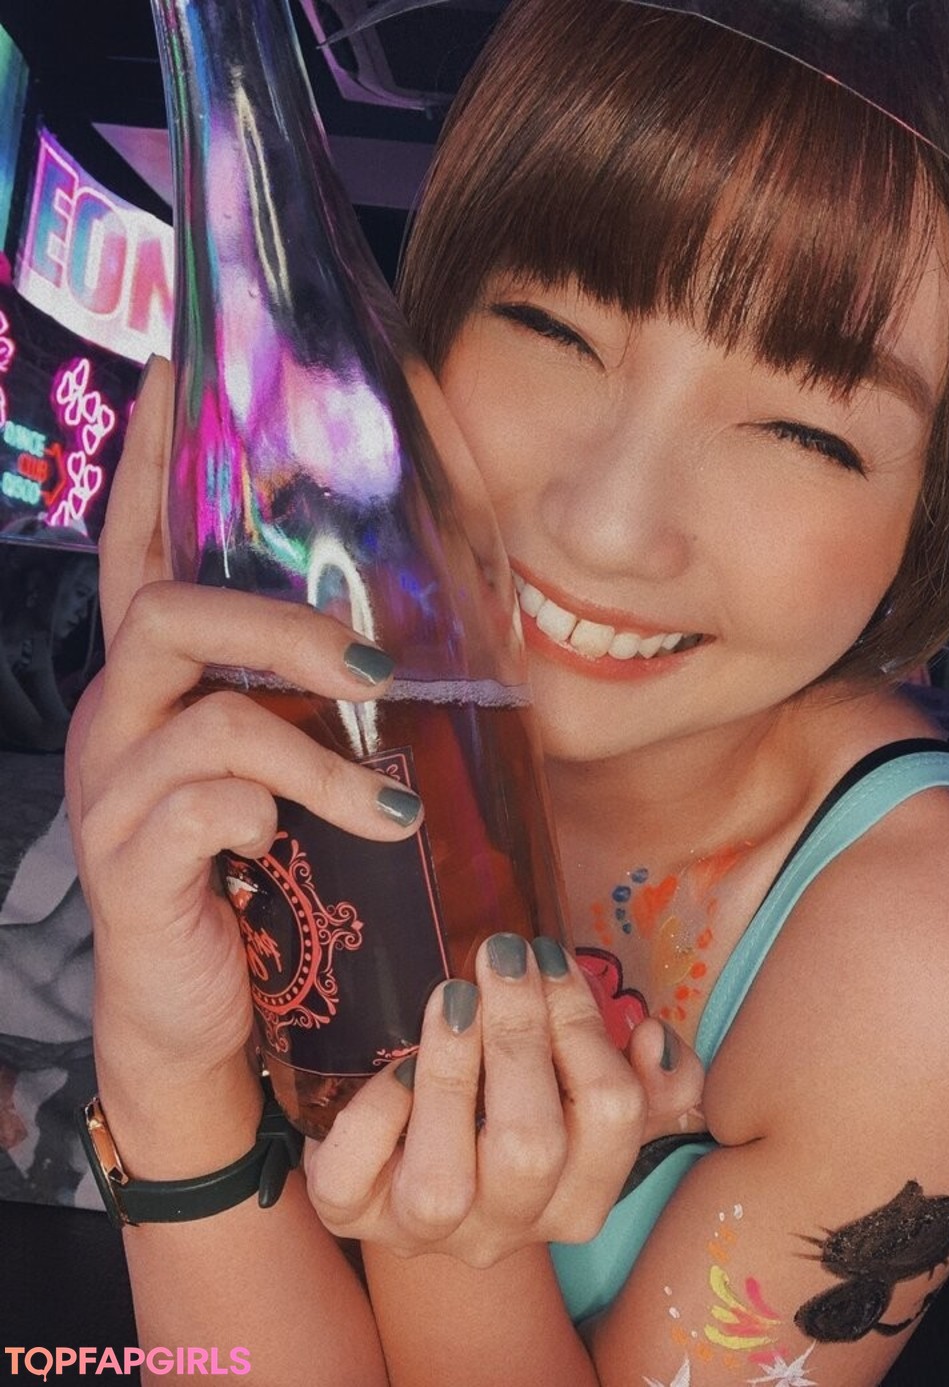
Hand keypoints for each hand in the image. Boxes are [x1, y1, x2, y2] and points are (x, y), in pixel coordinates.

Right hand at [65, 366, 421, 1135]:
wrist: (199, 1010)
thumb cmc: (252, 876)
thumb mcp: (280, 773)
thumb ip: (304, 706)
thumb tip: (391, 649)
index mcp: (151, 687)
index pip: (138, 553)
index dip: (152, 465)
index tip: (173, 371)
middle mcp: (115, 722)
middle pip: (169, 613)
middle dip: (279, 624)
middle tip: (372, 662)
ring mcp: (111, 793)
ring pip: (207, 719)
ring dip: (316, 754)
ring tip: (388, 805)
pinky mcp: (130, 865)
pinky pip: (201, 808)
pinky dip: (268, 814)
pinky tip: (287, 844)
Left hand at [304, 935, 705, 1266]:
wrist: (410, 1160)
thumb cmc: (510, 1106)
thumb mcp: (582, 1092)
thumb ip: (643, 1077)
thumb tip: (653, 1038)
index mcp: (576, 1197)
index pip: (611, 1117)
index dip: (583, 1026)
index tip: (549, 957)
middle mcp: (508, 1229)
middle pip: (531, 1147)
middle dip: (520, 1035)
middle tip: (503, 957)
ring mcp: (425, 1233)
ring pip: (443, 1181)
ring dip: (453, 1072)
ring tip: (454, 995)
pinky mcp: (351, 1215)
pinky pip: (353, 1181)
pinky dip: (375, 1115)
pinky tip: (394, 1063)